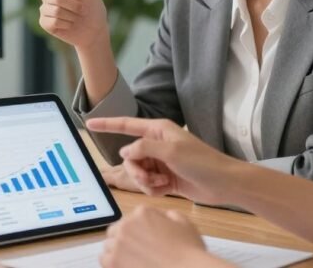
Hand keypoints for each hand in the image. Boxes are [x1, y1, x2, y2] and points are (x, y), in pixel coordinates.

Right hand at [9, 0, 108, 50]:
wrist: (94, 30)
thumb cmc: (94, 7)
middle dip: (72, 4)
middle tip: (81, 9)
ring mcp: (46, 10)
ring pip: (55, 11)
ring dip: (70, 15)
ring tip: (75, 17)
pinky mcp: (46, 24)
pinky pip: (52, 22)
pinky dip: (65, 24)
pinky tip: (69, 25)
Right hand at [86, 117, 240, 204]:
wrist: (223, 184)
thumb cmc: (202, 162)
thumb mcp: (171, 151)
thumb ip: (144, 148)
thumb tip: (125, 151)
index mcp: (158, 130)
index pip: (126, 125)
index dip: (107, 124)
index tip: (88, 123)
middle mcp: (157, 144)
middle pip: (129, 156)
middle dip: (136, 170)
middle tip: (150, 177)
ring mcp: (160, 162)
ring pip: (136, 172)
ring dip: (145, 181)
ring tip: (162, 183)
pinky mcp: (164, 178)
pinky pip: (146, 184)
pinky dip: (153, 189)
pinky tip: (167, 188)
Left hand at [100, 207, 224, 267]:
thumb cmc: (188, 250)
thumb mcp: (183, 222)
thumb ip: (168, 215)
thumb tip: (161, 217)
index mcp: (142, 212)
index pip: (131, 219)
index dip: (137, 231)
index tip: (144, 241)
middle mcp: (127, 225)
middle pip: (116, 231)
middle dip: (124, 240)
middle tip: (137, 252)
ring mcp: (118, 244)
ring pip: (109, 246)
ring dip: (117, 252)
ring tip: (131, 261)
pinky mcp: (113, 262)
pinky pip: (104, 260)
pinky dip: (112, 264)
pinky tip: (126, 266)